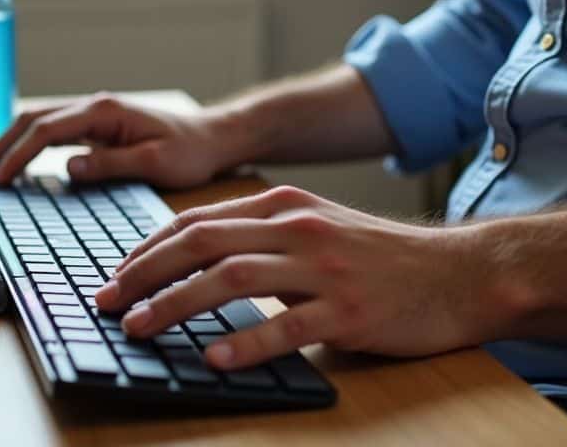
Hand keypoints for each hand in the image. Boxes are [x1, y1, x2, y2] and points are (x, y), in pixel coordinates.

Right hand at [0, 93, 243, 188]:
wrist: (212, 138)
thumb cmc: (190, 151)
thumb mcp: (154, 162)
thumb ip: (110, 164)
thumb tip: (67, 167)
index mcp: (104, 111)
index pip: (47, 130)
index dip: (18, 155)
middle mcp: (94, 107)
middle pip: (33, 119)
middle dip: (4, 147)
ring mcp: (94, 115)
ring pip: (39, 121)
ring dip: (12, 143)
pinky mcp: (97, 127)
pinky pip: (53, 131)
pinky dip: (29, 144)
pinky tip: (18, 163)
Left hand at [94, 186, 495, 370]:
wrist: (459, 271)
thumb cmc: (381, 257)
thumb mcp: (316, 228)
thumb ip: (262, 236)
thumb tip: (196, 259)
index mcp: (282, 206)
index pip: (195, 222)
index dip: (146, 250)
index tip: (114, 277)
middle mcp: (296, 228)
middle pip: (201, 243)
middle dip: (144, 274)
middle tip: (106, 302)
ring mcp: (323, 268)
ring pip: (231, 278)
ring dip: (176, 304)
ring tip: (140, 327)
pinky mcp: (349, 310)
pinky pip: (287, 325)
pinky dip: (246, 342)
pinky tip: (216, 359)